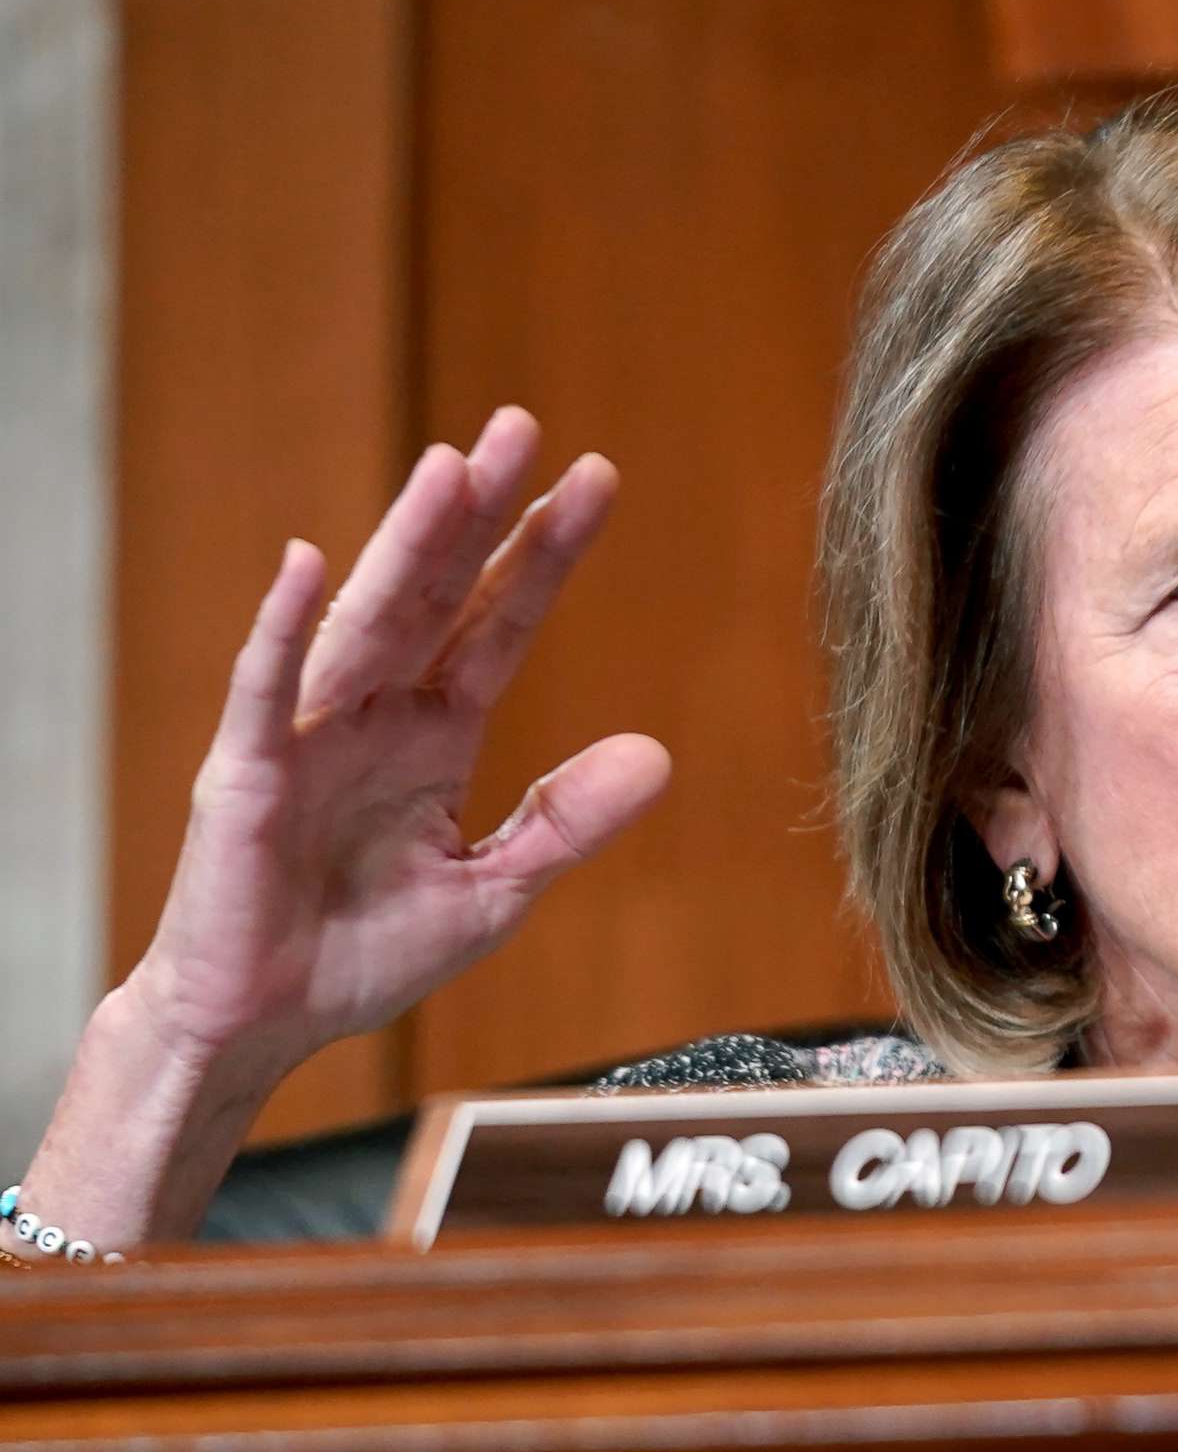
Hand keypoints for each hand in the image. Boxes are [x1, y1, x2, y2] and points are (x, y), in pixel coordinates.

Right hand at [123, 407, 671, 1079]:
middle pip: (436, 594)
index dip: (544, 555)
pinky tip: (307, 564)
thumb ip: (567, 820)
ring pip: (367, 621)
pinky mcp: (244, 776)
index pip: (501, 624)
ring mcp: (307, 738)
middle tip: (523, 427)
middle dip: (480, 513)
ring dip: (405, 543)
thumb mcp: (495, 889)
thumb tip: (659, 756)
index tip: (595, 480)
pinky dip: (284, 631)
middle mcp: (373, 717)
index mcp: (434, 737)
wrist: (262, 1024)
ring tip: (451, 468)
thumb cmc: (362, 953)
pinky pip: (267, 692)